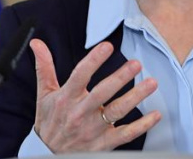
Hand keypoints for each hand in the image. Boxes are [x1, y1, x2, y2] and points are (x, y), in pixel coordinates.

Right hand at [29, 39, 160, 152]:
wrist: (47, 155)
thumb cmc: (49, 122)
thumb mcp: (43, 95)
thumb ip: (44, 68)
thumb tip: (37, 44)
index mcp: (66, 98)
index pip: (80, 75)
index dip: (93, 60)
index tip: (107, 46)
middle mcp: (80, 113)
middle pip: (102, 93)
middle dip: (120, 78)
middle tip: (136, 64)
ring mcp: (93, 129)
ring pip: (117, 111)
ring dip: (135, 97)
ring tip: (151, 83)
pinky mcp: (103, 144)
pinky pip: (125, 134)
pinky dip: (142, 126)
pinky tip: (155, 115)